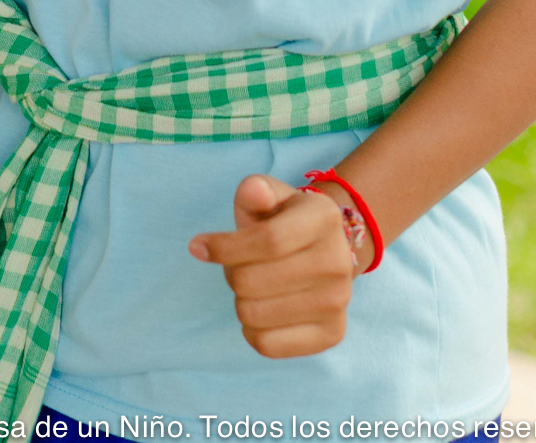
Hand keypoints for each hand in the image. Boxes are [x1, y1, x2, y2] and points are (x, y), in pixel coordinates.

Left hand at [188, 174, 356, 358]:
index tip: (197, 246)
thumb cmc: (286, 220)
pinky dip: (251, 330)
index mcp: (323, 218)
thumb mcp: (271, 196)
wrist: (329, 250)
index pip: (267, 241)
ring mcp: (338, 302)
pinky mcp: (332, 334)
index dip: (225, 247)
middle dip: (231, 273)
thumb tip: (253, 192)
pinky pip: (268, 345)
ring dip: (240, 300)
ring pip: (254, 315)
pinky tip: (262, 309)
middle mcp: (337, 262)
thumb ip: (256, 190)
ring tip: (253, 285)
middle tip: (237, 265)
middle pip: (252, 282)